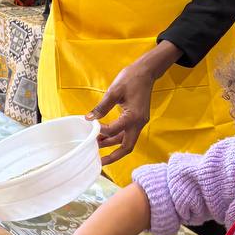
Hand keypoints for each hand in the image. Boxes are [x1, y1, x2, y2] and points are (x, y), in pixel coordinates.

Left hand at [88, 42, 179, 164]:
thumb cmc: (131, 78)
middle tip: (99, 162)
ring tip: (96, 147)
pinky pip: (126, 132)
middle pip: (127, 146)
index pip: (115, 130)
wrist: (145, 72)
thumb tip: (89, 118)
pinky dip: (115, 136)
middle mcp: (139, 123)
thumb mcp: (114, 91)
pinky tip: (103, 136)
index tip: (91, 127)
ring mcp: (139, 122)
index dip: (102, 131)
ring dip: (112, 145)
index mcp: (134, 116)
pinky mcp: (137, 119)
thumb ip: (102, 106)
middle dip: (113, 155)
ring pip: (126, 140)